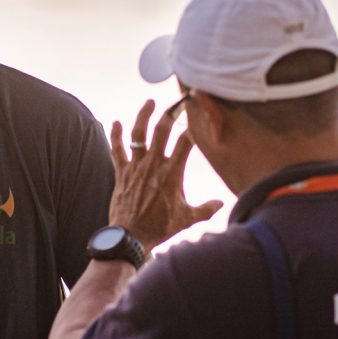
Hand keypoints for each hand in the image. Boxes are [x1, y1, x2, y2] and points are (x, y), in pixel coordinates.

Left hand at [109, 99, 222, 250]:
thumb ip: (207, 208)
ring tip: (149, 102)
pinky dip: (115, 135)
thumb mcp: (188, 218)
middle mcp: (154, 164)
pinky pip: (116, 149)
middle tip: (176, 102)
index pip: (187, 142)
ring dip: (143, 116)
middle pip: (162, 130)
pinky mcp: (121, 172)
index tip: (199, 114)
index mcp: (173, 172)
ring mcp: (136, 166)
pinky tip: (116, 123)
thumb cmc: (161, 228)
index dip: (194, 126)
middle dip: (169, 113)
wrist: (131, 236)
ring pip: (138, 134)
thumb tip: (222, 203)